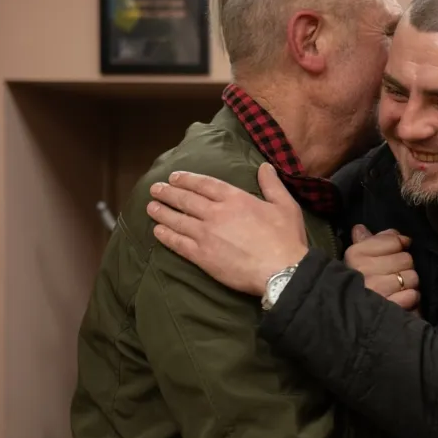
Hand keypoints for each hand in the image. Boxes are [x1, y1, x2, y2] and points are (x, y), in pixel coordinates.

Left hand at [147, 163, 308, 296]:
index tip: (174, 177)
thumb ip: (272, 185)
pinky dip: (166, 236)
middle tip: (155, 189)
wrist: (281, 270)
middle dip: (168, 193)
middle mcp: (216, 213)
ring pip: (178, 220)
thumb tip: (265, 167)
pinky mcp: (202, 256)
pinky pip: (178, 243)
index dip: (187, 179)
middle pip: (186, 199)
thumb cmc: (286, 239)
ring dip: (162, 212)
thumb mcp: (285, 206)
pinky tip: (157, 232)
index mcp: (235, 198)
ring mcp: (206, 235)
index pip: (204, 184)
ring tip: (150, 207)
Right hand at [347, 225, 419, 310]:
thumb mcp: (358, 262)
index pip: (393, 240)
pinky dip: (410, 299)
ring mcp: (376, 290)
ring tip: (396, 290)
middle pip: (406, 258)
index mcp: (355, 255)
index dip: (398, 247)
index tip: (391, 256)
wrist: (352, 320)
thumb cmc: (359, 287)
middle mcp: (363, 271)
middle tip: (393, 277)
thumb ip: (367, 242)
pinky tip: (399, 301)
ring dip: (408, 285)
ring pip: (412, 277)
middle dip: (404, 268)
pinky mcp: (388, 308)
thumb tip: (363, 228)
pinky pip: (412, 295)